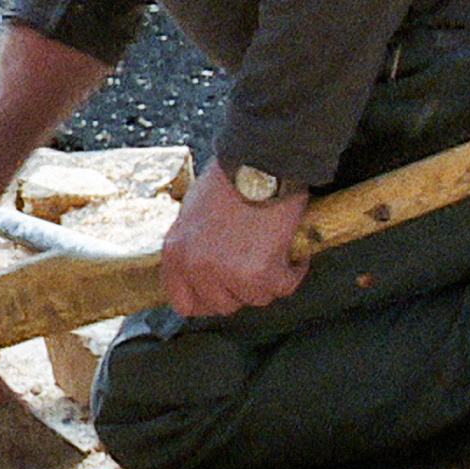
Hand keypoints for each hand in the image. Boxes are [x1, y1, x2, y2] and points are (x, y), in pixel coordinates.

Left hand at [157, 169, 311, 317]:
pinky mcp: (260, 274)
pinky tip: (292, 251)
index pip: (183, 301)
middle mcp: (197, 267)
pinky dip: (293, 271)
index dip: (206, 300)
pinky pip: (282, 287)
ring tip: (273, 249)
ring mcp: (227, 273)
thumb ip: (193, 247)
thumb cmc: (230, 181)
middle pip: (222, 305)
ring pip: (255, 298)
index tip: (224, 291)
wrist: (259, 163)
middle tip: (255, 265)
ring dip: (268, 278)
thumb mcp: (193, 214)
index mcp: (176, 252)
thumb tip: (203, 273)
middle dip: (241, 289)